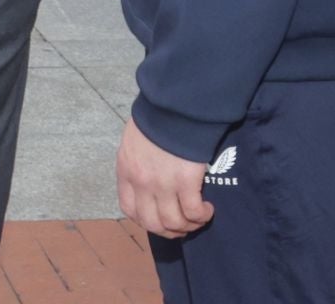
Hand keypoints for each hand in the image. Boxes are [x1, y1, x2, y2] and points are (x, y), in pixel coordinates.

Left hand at [116, 119, 214, 239]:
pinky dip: (201, 215)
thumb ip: (138, 160)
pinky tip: (207, 208)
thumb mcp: (135, 139)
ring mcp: (162, 183)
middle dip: (168, 231)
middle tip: (182, 226)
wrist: (174, 103)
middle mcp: (141, 181)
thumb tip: (148, 173)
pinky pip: (193, 211)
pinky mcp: (186, 180)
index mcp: (126, 170)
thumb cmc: (157, 115)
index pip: (129, 209)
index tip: (159, 219)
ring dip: (188, 226)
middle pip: (151, 223)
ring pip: (173, 222)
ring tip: (198, 217)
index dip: (145, 221)